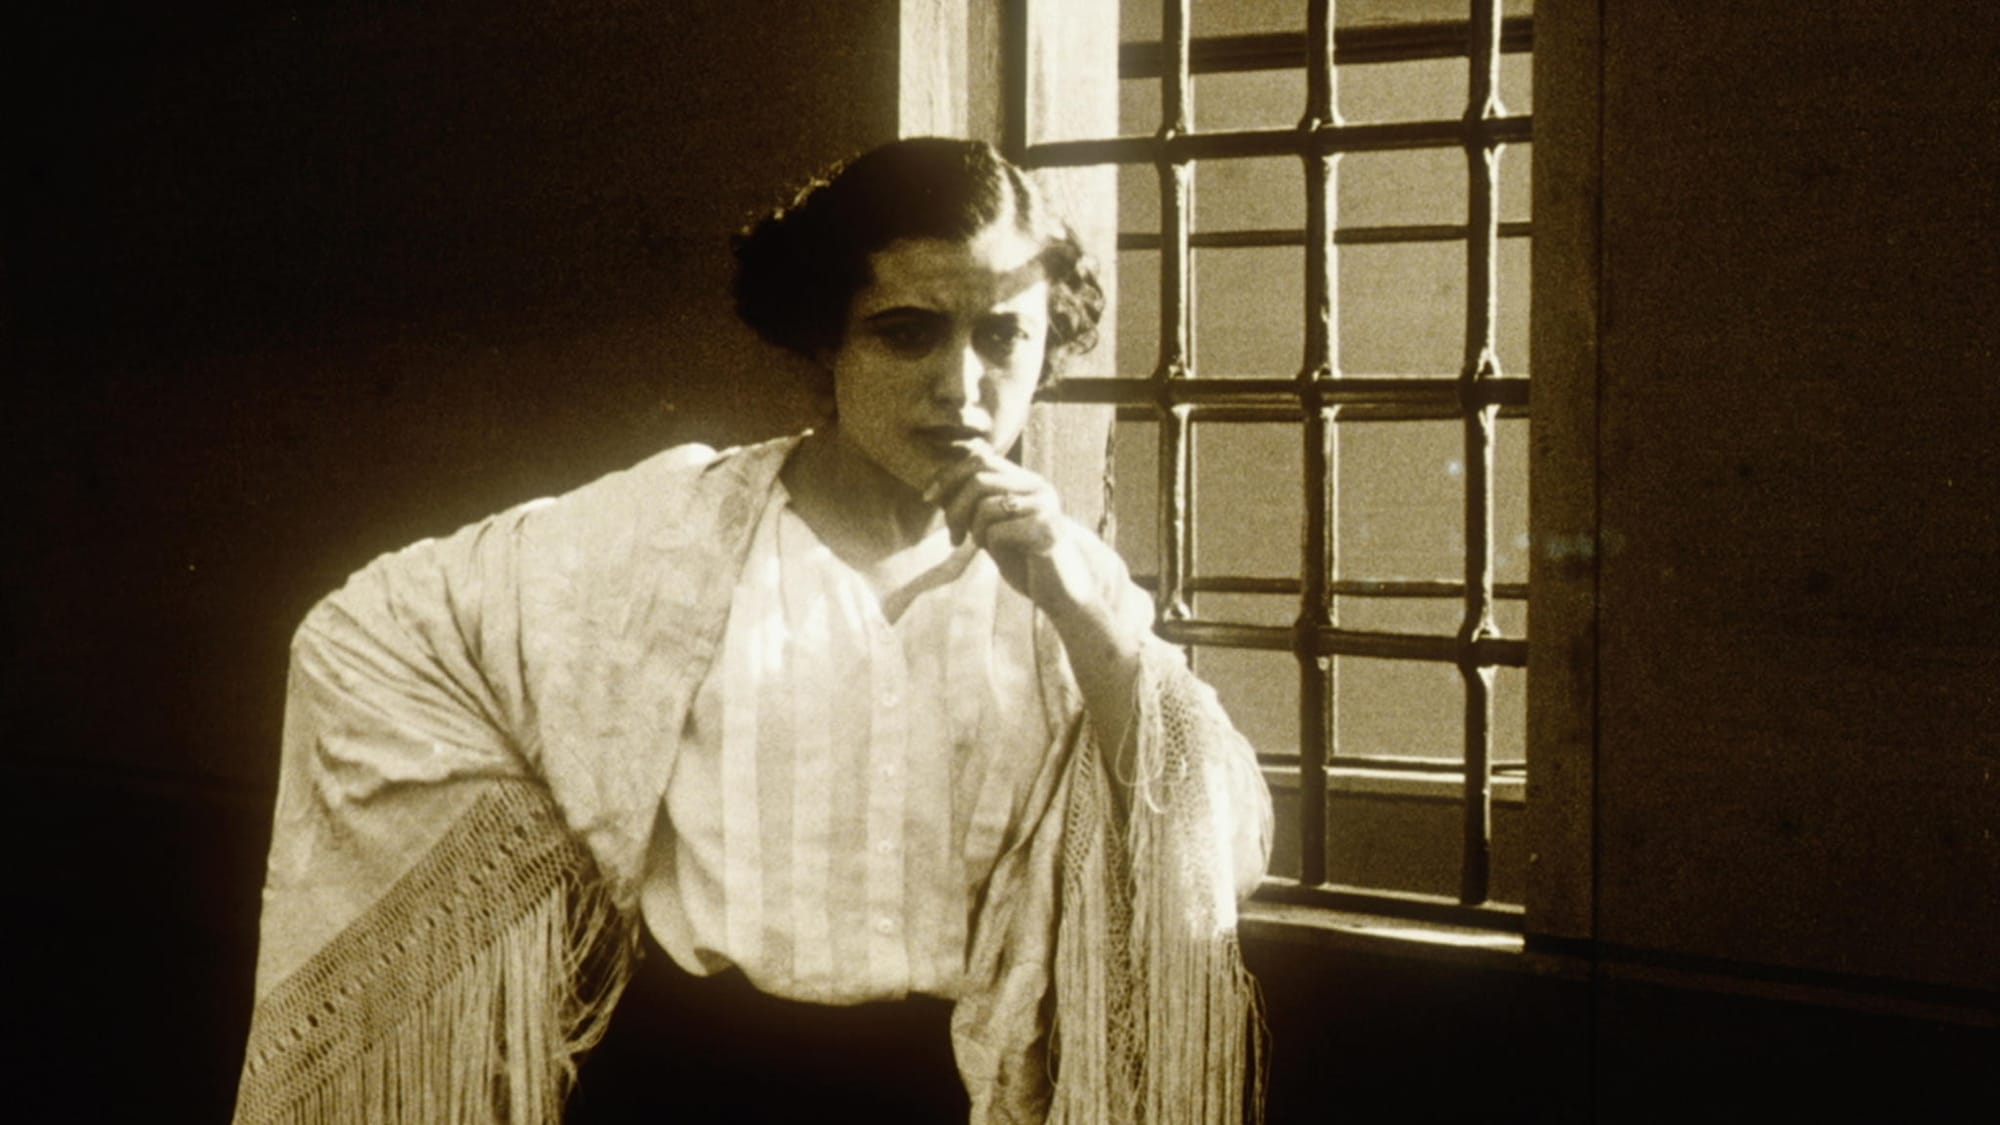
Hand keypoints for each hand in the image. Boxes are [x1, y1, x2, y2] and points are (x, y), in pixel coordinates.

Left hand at [922, 443, 1098, 615]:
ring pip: (985, 506)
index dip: (949, 475)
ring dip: (973, 531)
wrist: (1060, 589)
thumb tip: (940, 484)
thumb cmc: (1023, 558)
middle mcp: (1038, 487)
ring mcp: (1044, 507)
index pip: (981, 458)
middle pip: (979, 479)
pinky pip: (997, 531)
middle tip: (953, 536)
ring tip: (981, 545)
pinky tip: (999, 554)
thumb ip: (977, 503)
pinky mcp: (1046, 531)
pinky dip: (988, 545)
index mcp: (1026, 480)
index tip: (930, 498)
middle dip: (955, 508)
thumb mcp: (996, 525)